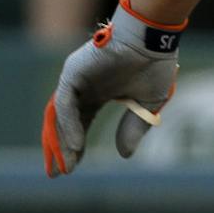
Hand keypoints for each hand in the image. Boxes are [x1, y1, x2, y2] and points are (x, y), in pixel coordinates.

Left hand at [41, 0, 182, 175]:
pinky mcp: (73, 72)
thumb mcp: (147, 105)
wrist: (153, 39)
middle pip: (66, 122)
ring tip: (67, 165)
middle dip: (62, 148)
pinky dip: (68, 124)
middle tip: (60, 173)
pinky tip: (75, 144)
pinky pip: (65, 103)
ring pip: (61, 115)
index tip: (72, 169)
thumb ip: (133, 128)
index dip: (76, 146)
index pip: (81, 123)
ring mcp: (76, 79)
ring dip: (63, 140)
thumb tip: (124, 155)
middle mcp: (84, 87)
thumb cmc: (154, 65)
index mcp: (99, 92)